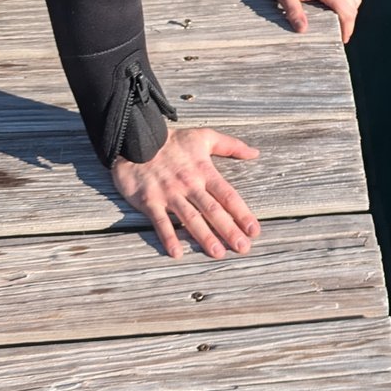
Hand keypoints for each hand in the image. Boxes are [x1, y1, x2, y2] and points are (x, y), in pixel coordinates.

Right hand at [111, 126, 260, 258]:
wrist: (135, 138)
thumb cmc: (172, 141)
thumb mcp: (204, 137)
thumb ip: (231, 145)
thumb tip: (255, 153)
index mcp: (204, 171)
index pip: (227, 195)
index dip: (242, 213)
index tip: (254, 230)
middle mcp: (189, 184)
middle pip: (212, 210)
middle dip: (229, 230)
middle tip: (242, 248)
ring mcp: (169, 193)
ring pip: (190, 218)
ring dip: (204, 236)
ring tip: (217, 253)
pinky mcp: (149, 200)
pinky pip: (160, 221)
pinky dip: (168, 237)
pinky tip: (176, 253)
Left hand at [265, 0, 361, 41]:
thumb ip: (294, 13)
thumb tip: (302, 30)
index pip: (347, 13)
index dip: (348, 28)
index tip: (344, 38)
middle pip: (353, 5)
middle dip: (349, 20)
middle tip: (342, 31)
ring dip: (350, 7)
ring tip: (340, 17)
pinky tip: (339, 0)